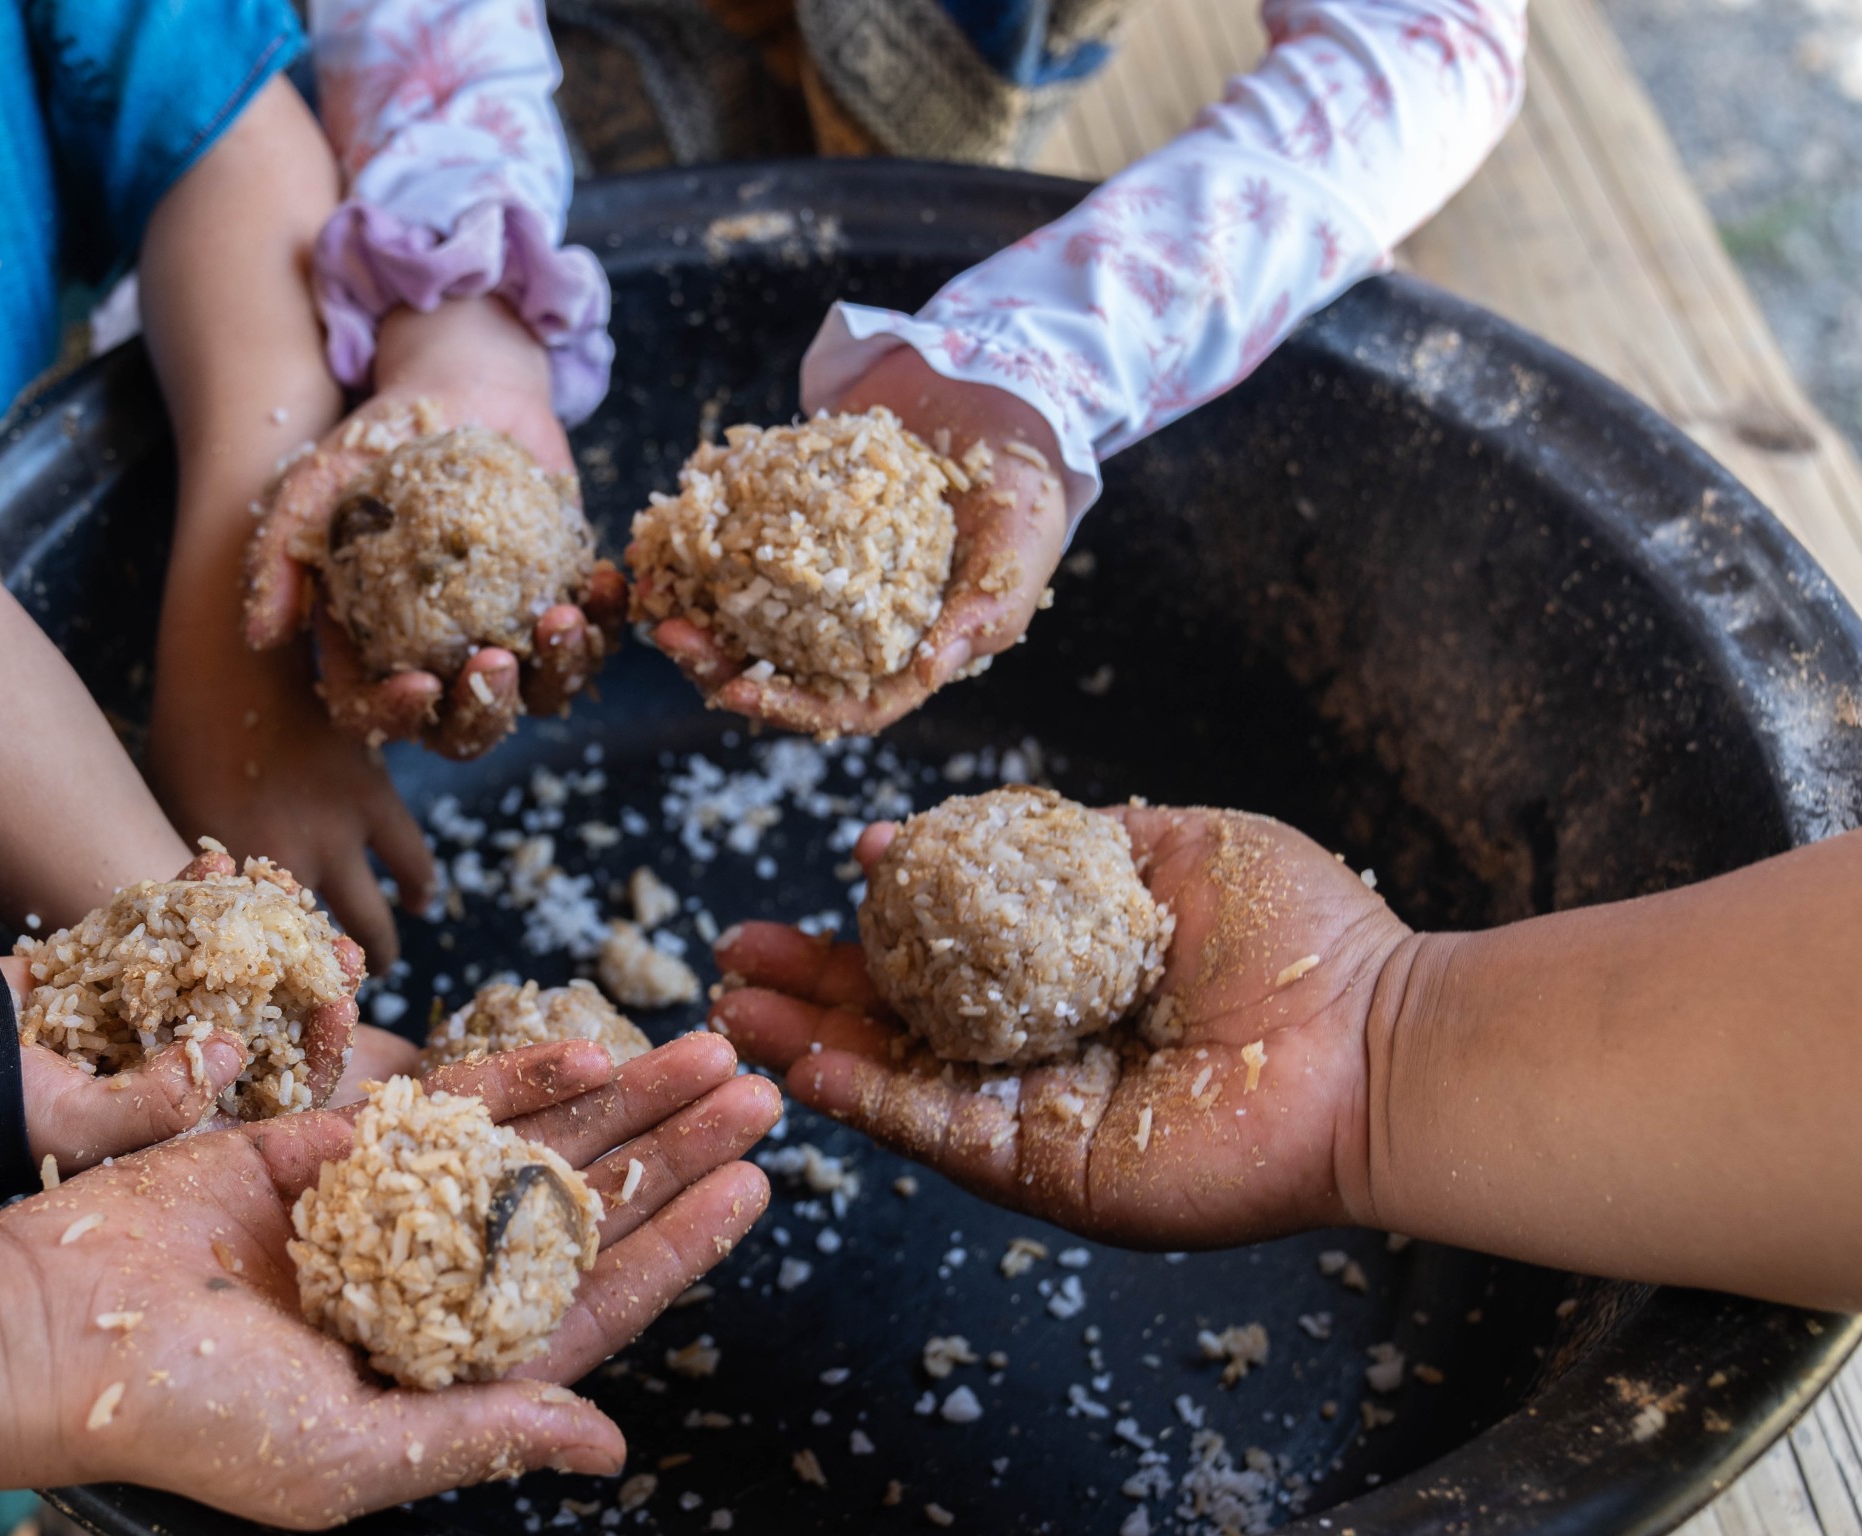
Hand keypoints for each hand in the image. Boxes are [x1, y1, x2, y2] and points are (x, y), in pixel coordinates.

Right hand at [0, 1033, 779, 1527]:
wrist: (54, 1328)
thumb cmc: (193, 1418)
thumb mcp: (350, 1460)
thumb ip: (483, 1436)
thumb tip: (610, 1449)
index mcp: (446, 1369)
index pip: (593, 1304)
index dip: (677, 1248)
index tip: (754, 1192)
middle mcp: (432, 1283)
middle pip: (583, 1208)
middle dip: (672, 1151)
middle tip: (759, 1092)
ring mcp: (388, 1207)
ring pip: (532, 1143)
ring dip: (622, 1100)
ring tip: (711, 1052)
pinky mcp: (332, 1141)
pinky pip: (445, 1101)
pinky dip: (517, 1074)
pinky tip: (590, 1048)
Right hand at [3, 844, 383, 1164]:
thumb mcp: (80, 1128)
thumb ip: (160, 1102)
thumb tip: (236, 1049)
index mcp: (184, 1117)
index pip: (272, 1092)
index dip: (315, 1052)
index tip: (341, 1006)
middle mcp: (176, 1064)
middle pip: (263, 1024)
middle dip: (303, 982)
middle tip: (339, 942)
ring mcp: (149, 1010)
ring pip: (222, 969)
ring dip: (257, 931)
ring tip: (287, 889)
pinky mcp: (117, 965)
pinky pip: (166, 930)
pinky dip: (190, 899)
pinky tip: (216, 864)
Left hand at [147, 629, 432, 968]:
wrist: (235, 658)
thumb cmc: (188, 731)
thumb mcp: (175, 811)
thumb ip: (198, 868)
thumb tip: (202, 914)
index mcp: (230, 876)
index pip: (254, 957)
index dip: (268, 987)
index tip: (274, 1005)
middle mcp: (287, 864)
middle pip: (317, 952)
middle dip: (326, 982)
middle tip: (332, 991)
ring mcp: (337, 833)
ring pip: (373, 919)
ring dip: (378, 946)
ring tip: (378, 959)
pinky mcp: (375, 798)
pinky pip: (410, 859)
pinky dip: (418, 884)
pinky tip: (418, 899)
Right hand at [246, 298, 625, 759]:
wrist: (459, 391)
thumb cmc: (376, 445)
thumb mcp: (314, 487)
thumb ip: (280, 557)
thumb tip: (262, 635)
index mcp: (376, 654)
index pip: (378, 716)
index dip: (398, 718)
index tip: (419, 686)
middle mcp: (445, 662)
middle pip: (466, 729)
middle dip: (486, 713)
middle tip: (497, 664)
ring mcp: (511, 636)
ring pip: (543, 694)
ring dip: (559, 671)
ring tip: (561, 620)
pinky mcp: (565, 600)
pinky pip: (596, 634)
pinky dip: (607, 620)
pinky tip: (603, 585)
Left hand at [648, 354, 1067, 736]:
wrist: (1006, 404)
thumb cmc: (1024, 497)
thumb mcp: (1015, 561)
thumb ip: (978, 621)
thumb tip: (927, 673)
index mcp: (902, 654)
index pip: (839, 706)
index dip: (784, 708)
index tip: (730, 690)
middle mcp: (852, 625)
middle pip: (774, 665)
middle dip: (713, 658)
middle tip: (666, 630)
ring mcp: (822, 572)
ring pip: (745, 609)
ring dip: (693, 602)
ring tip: (646, 582)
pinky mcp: (800, 520)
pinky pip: (743, 541)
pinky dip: (702, 539)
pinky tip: (664, 528)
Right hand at [709, 806, 1407, 1248]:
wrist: (1378, 1046)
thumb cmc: (1302, 942)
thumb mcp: (1173, 849)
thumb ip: (1069, 840)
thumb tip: (958, 831)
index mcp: (1069, 974)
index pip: (949, 947)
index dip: (885, 916)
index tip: (838, 871)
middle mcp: (1043, 1047)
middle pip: (900, 1018)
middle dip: (812, 988)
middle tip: (734, 962)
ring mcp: (1040, 1113)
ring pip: (899, 1078)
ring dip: (812, 1045)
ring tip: (735, 1012)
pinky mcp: (1049, 1169)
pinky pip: (941, 1133)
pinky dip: (869, 1100)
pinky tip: (808, 1066)